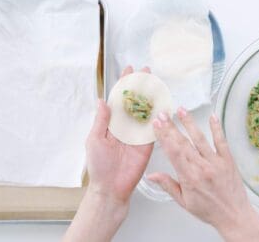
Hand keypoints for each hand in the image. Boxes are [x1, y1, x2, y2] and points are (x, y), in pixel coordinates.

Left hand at [86, 66, 152, 204]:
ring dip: (150, 95)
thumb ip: (101, 120)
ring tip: (155, 81)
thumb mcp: (95, 140)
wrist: (111, 187)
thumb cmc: (99, 166)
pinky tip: (163, 102)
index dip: (123, 84)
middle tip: (146, 71)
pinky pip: (154, 127)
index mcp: (111, 123)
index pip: (118, 99)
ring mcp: (137, 134)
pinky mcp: (147, 143)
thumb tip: (102, 100)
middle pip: (134, 101)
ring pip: (145, 110)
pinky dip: (159, 115)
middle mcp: (125, 126)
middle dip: (140, 85)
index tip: (128, 70)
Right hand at [148, 108, 258, 241]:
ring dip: (190, 123)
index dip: (164, 137)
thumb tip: (151, 175)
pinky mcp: (228, 160)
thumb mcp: (184, 202)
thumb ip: (168, 185)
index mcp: (189, 178)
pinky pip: (221, 142)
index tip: (157, 125)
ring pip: (200, 139)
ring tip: (181, 110)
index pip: (173, 153)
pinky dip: (217, 129)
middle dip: (171, 127)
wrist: (234, 216)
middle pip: (183, 143)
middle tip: (163, 114)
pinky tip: (213, 117)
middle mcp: (202, 168)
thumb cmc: (209, 210)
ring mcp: (216, 162)